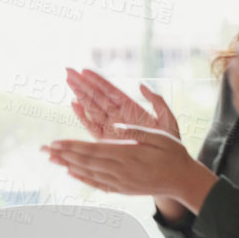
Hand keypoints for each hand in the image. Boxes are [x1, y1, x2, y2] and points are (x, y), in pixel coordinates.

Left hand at [43, 126, 217, 211]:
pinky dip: (82, 178)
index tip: (55, 142)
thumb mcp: (159, 136)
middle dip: (63, 155)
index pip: (92, 150)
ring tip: (52, 159)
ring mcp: (121, 182)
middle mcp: (121, 171)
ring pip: (89, 173)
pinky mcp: (123, 188)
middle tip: (44, 149)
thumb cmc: (173, 154)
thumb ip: (135, 131)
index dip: (72, 146)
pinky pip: (98, 184)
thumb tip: (114, 126)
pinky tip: (71, 173)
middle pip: (85, 162)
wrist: (184, 181)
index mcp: (128, 155)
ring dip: (68, 165)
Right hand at [66, 69, 180, 140]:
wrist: (167, 167)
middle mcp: (118, 117)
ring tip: (68, 81)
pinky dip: (83, 116)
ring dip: (79, 95)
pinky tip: (74, 104)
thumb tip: (142, 85)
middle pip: (97, 97)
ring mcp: (111, 128)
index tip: (85, 69)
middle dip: (83, 83)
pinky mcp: (106, 141)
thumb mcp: (168, 121)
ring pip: (92, 108)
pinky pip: (92, 126)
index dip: (98, 80)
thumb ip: (157, 102)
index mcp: (131, 109)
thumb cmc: (170, 145)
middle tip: (68, 70)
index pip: (111, 90)